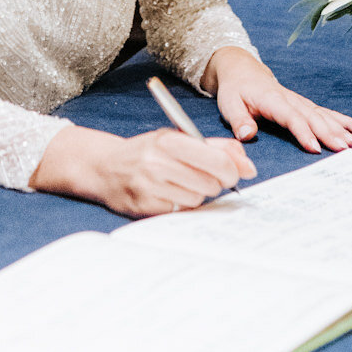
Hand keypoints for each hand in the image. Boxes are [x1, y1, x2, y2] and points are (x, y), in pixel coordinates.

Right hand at [30, 122, 254, 216]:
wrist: (105, 167)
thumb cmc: (147, 152)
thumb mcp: (177, 138)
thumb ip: (214, 147)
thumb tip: (246, 164)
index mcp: (169, 141)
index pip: (216, 160)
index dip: (231, 169)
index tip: (234, 173)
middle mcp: (158, 163)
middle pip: (210, 184)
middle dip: (213, 183)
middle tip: (203, 178)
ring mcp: (150, 187)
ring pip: (197, 200)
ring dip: (196, 196)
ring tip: (180, 185)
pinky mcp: (144, 208)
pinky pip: (179, 212)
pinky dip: (180, 206)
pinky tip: (169, 196)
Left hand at [202, 47, 351, 152]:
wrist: (242, 70)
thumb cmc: (235, 89)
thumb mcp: (228, 103)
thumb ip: (238, 119)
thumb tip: (247, 135)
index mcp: (271, 99)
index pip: (290, 117)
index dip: (303, 132)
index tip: (315, 148)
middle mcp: (290, 98)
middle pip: (312, 116)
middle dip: (329, 133)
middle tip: (344, 149)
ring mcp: (299, 101)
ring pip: (323, 114)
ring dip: (340, 128)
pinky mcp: (304, 104)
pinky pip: (326, 112)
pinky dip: (344, 121)